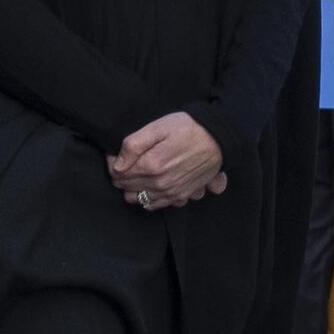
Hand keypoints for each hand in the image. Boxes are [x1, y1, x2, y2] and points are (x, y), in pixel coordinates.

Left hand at [111, 112, 226, 210]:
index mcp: (151, 166)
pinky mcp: (181, 196)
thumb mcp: (157, 127)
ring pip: (137, 199)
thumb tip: (117, 163)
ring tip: (140, 172)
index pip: (117, 173)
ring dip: (133, 187)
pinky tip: (152, 184)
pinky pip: (155, 205)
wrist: (219, 139)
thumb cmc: (188, 128)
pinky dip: (149, 197)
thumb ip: (133, 145)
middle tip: (128, 161)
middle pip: (126, 187)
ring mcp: (171, 193)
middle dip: (121, 175)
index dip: (114, 162)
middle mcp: (160, 184)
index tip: (118, 153)